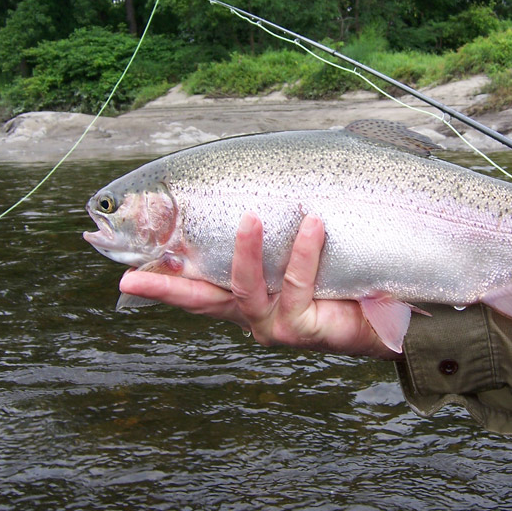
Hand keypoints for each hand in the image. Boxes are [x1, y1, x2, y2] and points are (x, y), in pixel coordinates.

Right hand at [119, 212, 401, 359]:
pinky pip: (296, 285)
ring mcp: (274, 325)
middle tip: (129, 277)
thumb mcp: (302, 248)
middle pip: (198, 301)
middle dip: (163, 288)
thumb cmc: (342, 273)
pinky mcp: (303, 330)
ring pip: (244, 291)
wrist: (389, 313)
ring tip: (251, 218)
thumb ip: (278, 229)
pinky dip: (304, 252)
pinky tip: (314, 224)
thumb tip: (261, 182)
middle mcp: (252, 314)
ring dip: (245, 252)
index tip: (122, 268)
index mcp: (245, 295)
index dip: (158, 276)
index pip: (193, 284)